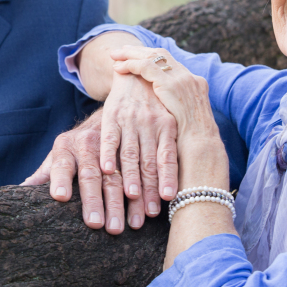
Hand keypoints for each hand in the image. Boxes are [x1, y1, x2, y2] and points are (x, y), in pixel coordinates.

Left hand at [22, 111, 144, 233]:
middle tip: (96, 225)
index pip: (61, 164)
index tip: (60, 197)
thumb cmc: (78, 146)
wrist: (108, 114)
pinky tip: (151, 209)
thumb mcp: (59, 154)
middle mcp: (89, 143)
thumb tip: (19, 191)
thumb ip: (44, 174)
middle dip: (94, 200)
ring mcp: (113, 144)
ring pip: (118, 174)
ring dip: (125, 202)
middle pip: (91, 174)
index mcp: (67, 146)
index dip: (61, 179)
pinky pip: (143, 168)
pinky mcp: (134, 145)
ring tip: (129, 225)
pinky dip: (149, 190)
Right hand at [101, 71, 178, 215]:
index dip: (167, 179)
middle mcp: (151, 124)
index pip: (168, 158)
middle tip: (146, 215)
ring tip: (130, 197)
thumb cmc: (156, 105)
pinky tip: (106, 170)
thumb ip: (170, 147)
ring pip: (131, 153)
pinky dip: (108, 154)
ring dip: (130, 177)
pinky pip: (110, 138)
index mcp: (168, 126)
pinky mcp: (112, 116)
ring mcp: (131, 120)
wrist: (136, 71)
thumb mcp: (169, 120)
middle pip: (149, 162)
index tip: (168, 200)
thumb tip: (180, 185)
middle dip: (148, 190)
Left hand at [110, 46, 216, 141]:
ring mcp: (181, 79)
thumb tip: (162, 108)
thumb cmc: (192, 141)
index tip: (136, 55)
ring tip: (115, 56)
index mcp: (195, 82)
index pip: (171, 62)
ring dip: (131, 54)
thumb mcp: (186, 118)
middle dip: (139, 50)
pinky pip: (146, 67)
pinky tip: (118, 68)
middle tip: (122, 50)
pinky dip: (131, 65)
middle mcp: (189, 76)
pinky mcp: (170, 84)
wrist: (201, 145)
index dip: (152, 57)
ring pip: (152, 56)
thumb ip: (177, 107)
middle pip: (161, 54)